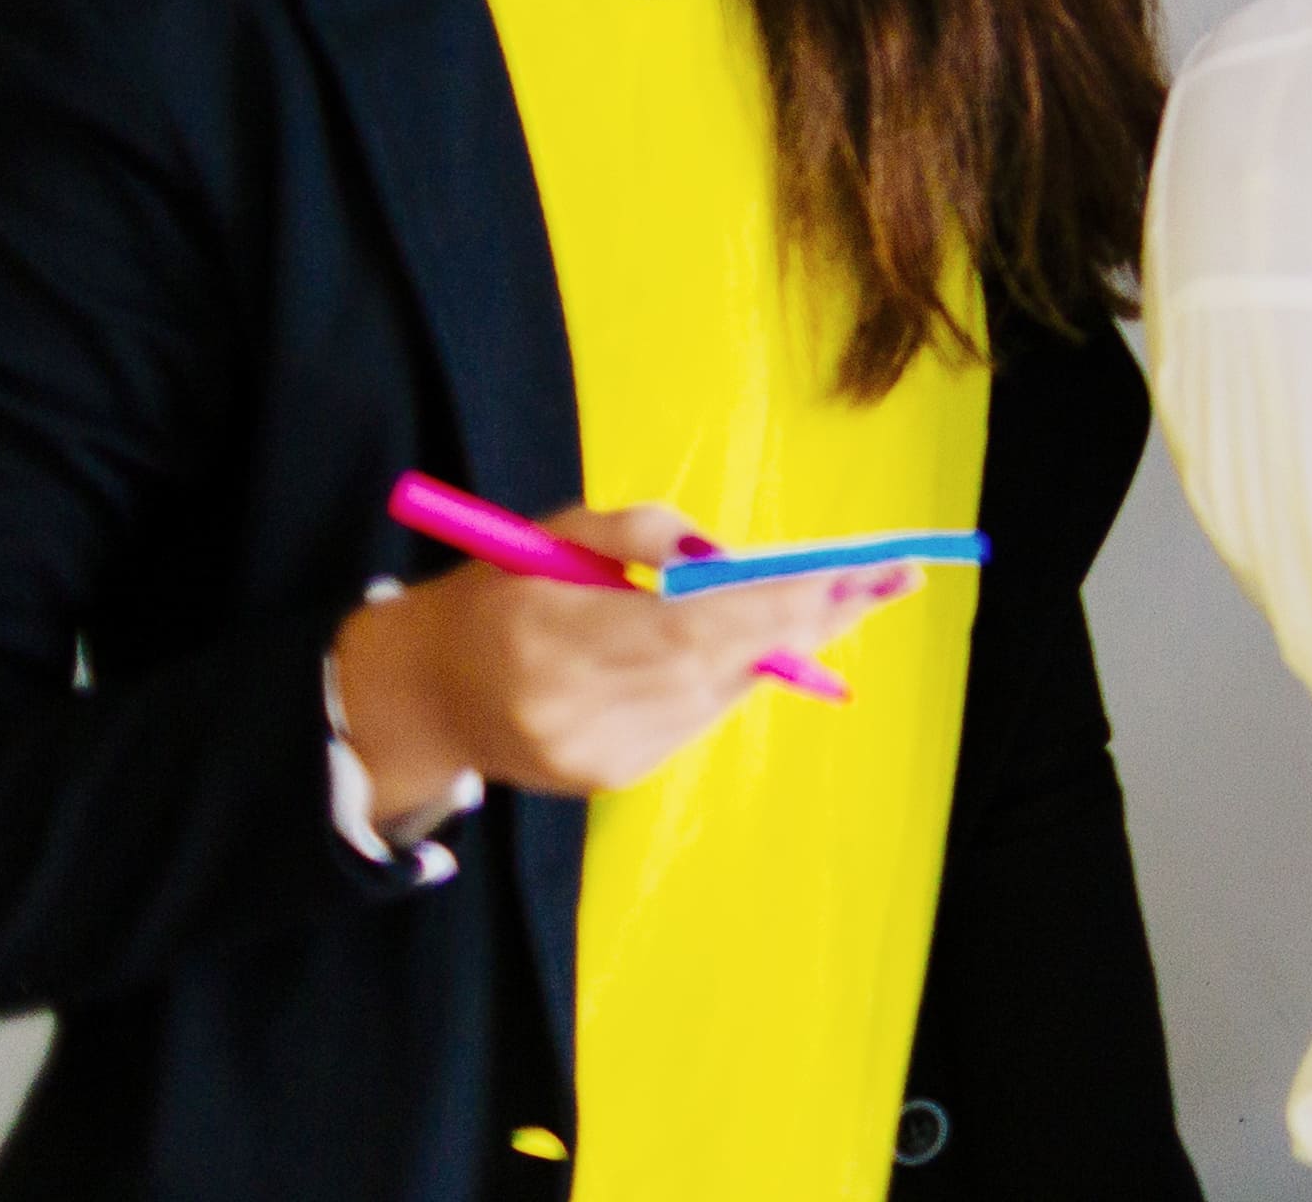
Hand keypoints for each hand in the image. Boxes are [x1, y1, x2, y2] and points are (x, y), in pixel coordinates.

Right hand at [328, 506, 913, 813]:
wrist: (420, 697)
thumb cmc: (497, 594)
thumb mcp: (552, 535)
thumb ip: (635, 531)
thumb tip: (722, 554)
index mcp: (546, 636)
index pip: (690, 622)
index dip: (775, 598)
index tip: (849, 566)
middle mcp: (569, 708)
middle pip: (719, 661)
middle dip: (810, 616)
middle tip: (890, 577)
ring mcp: (589, 754)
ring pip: (716, 694)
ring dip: (790, 645)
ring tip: (856, 597)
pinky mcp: (605, 779)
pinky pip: (693, 719)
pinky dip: (736, 677)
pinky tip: (774, 642)